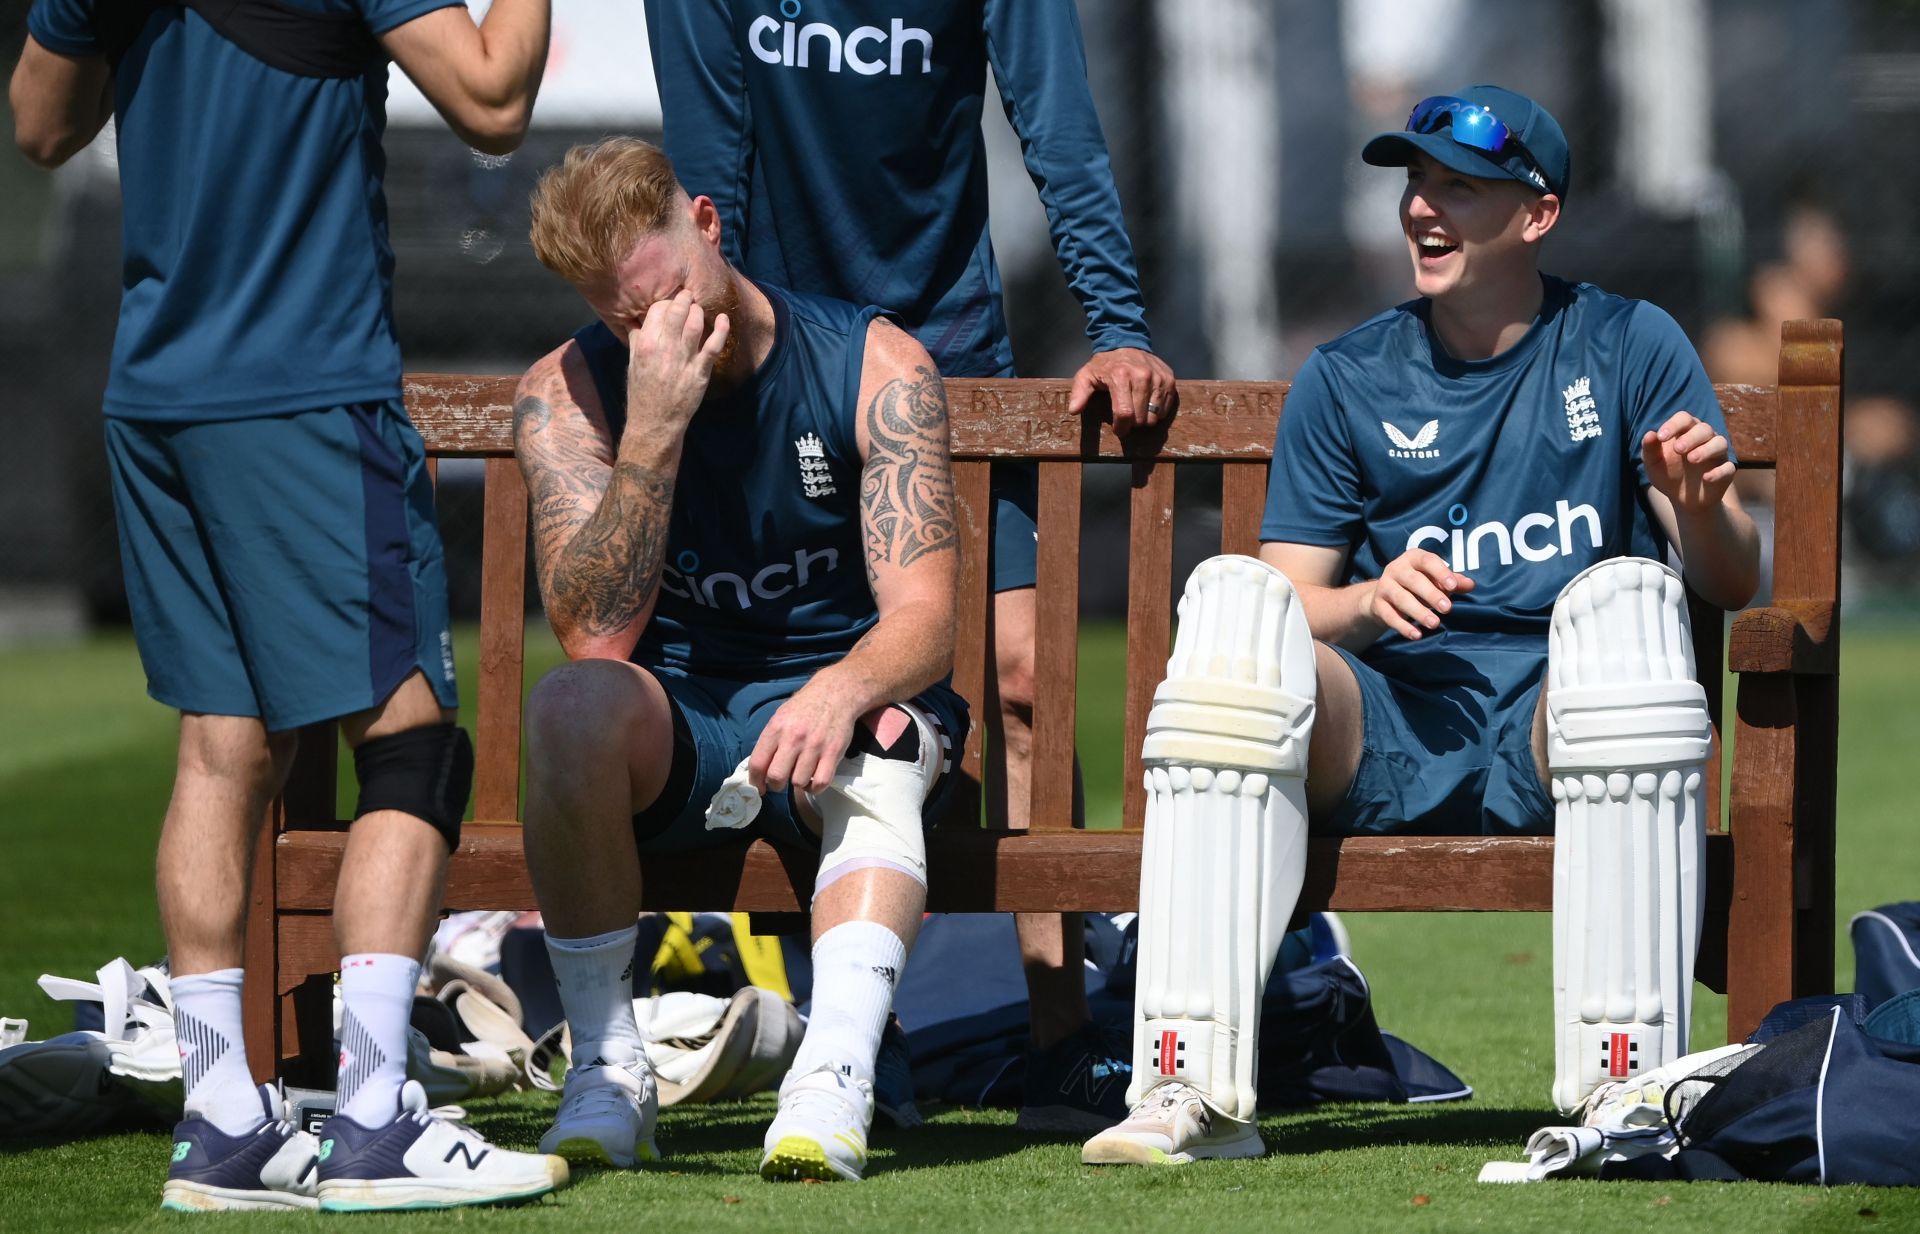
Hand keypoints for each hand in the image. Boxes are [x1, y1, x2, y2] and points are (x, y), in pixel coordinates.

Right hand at [624, 289, 730, 436]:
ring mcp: (684, 360)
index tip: (670, 304)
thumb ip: (636, 340)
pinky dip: (721, 329)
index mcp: (645, 344)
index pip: (657, 310)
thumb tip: (634, 320)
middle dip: (684, 299)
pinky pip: (714, 346)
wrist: (655, 422)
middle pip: (677, 311)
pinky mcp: (700, 372)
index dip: (666, 303)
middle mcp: (664, 349)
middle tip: (688, 296)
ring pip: (695, 324)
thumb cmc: (642, 393)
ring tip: (698, 310)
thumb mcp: (633, 363)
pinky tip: (723, 318)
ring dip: (698, 312)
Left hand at [747, 677, 860, 794]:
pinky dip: (814, 788)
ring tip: (799, 775)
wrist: (835, 693)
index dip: (755, 782)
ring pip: (798, 782)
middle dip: (775, 785)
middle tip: (780, 782)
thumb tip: (759, 770)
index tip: (759, 788)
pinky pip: (820, 783)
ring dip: (797, 784)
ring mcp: (814, 746)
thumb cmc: (805, 707)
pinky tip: (812, 781)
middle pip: (776, 777)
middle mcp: (793, 738)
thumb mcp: (780, 716)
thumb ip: (769, 741)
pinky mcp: (833, 753)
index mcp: (776, 728)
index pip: (757, 763)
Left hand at [1068, 347, 1175, 434]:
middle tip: (1126, 416)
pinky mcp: (1169, 379)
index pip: (1124, 413)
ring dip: (1145, 418)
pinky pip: (1166, 408)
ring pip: (1155, 416)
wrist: (1126, 342)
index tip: (1118, 430)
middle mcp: (1142, 376)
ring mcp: (1158, 378)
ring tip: (1137, 409)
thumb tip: (1074, 410)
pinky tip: (1147, 403)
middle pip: (1141, 418)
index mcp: (1120, 377)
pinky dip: (1157, 411)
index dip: (1121, 427)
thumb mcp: (1086, 376)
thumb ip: (1079, 393)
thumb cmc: (1104, 364)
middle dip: (1132, 423)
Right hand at [1366, 549, 1473, 640]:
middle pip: (1413, 580)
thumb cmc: (1418, 585)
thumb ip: (1453, 582)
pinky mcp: (1377, 605)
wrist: (1384, 596)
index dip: (1441, 573)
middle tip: (1447, 608)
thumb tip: (1471, 585)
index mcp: (1413, 558)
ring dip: (1419, 612)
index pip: (1427, 561)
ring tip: (1435, 624)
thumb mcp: (1436, 580)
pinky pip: (1390, 616)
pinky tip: (1416, 634)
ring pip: (1401, 599)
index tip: (1453, 587)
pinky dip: (1403, 627)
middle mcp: (1396, 568)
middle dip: (1431, 594)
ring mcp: (1384, 586)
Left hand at [1642, 411, 1734, 514]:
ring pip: (1720, 443)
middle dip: (1691, 437)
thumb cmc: (1667, 474)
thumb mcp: (1653, 464)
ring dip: (1706, 449)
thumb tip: (1650, 434)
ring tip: (1692, 459)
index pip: (1684, 418)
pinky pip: (1728, 467)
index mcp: (1685, 432)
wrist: (1682, 499)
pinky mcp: (1726, 471)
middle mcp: (1704, 439)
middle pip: (1704, 428)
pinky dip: (1719, 471)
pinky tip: (1706, 477)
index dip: (1674, 424)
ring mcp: (1717, 454)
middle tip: (1678, 449)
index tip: (1661, 437)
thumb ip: (1650, 449)